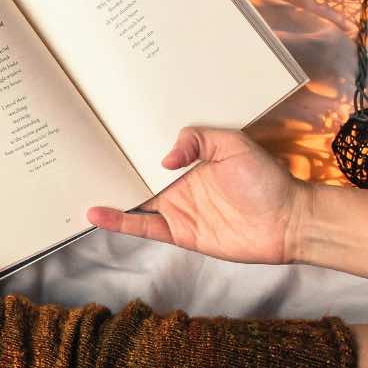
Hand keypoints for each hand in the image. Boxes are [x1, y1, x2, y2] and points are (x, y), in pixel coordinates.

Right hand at [87, 127, 309, 264]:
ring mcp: (176, 210)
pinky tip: (97, 215)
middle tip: (79, 158)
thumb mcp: (234, 144)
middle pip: (136, 177)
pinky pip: (143, 226)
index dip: (129, 146)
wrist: (289, 221)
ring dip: (108, 195)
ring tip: (78, 186)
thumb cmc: (267, 180)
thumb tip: (164, 159)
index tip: (104, 135)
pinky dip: (119, 222)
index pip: (151, 153)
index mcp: (190, 162)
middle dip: (111, 169)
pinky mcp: (179, 233)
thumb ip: (198, 140)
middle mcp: (178, 185)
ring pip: (134, 202)